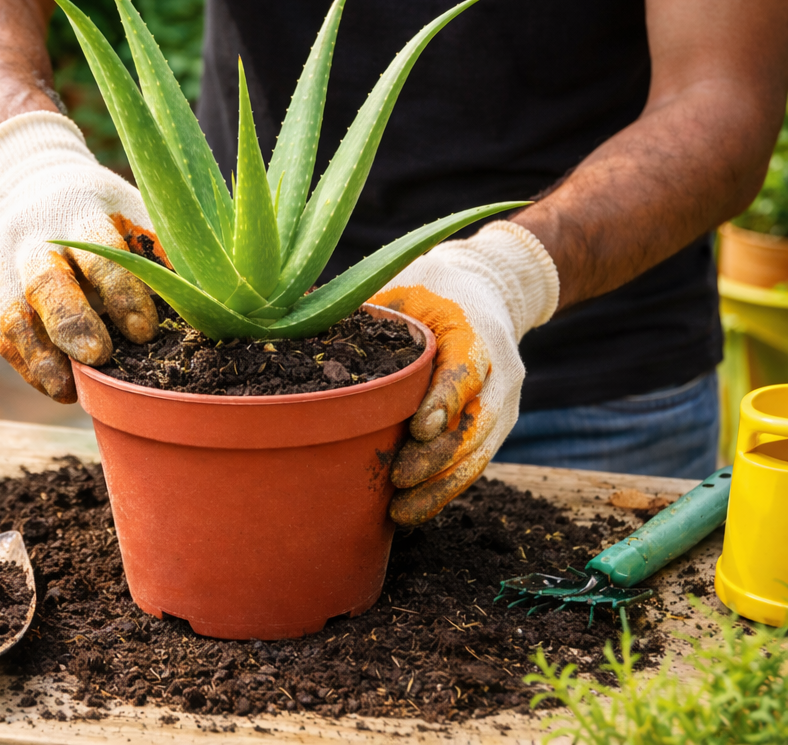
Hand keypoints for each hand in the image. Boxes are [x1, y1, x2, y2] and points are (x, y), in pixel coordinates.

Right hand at [0, 111, 159, 401]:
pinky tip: (60, 387)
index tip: (144, 331)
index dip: (121, 292)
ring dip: (42, 359)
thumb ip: (161, 251)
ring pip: (13, 317)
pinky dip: (30, 365)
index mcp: (79, 210)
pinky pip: (3, 336)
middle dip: (71, 322)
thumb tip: (207, 304)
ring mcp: (1, 266)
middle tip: (99, 358)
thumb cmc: (99, 206)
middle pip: (44, 283)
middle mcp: (32, 238)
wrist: (25, 178)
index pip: (99, 252)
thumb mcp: (132, 209)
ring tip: (70, 391)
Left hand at [368, 221, 558, 525]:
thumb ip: (370, 313)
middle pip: (475, 425)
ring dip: (442, 487)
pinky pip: (474, 463)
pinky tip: (414, 507)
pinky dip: (446, 489)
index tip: (418, 428)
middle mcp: (499, 373)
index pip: (466, 370)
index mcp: (475, 332)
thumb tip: (298, 319)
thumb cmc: (435, 288)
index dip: (445, 401)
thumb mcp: (406, 287)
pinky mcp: (496, 425)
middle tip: (399, 479)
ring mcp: (502, 403)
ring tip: (402, 512)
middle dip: (437, 458)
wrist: (489, 290)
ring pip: (478, 454)